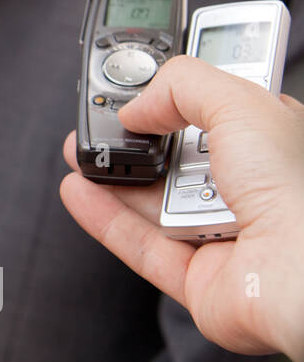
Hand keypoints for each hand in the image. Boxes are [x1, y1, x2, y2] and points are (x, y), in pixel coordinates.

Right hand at [60, 55, 303, 361]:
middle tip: (103, 117)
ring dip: (114, 175)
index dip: (180, 94)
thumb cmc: (301, 193)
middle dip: (136, 136)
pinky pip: (142, 246)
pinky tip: (79, 191)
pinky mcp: (200, 280)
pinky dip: (106, 219)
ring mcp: (225, 236)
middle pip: (180, 156)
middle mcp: (253, 190)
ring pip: (155, 202)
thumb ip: (183, 86)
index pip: (221, 109)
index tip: (141, 82)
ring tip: (80, 150)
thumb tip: (139, 105)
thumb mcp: (242, 104)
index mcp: (274, 143)